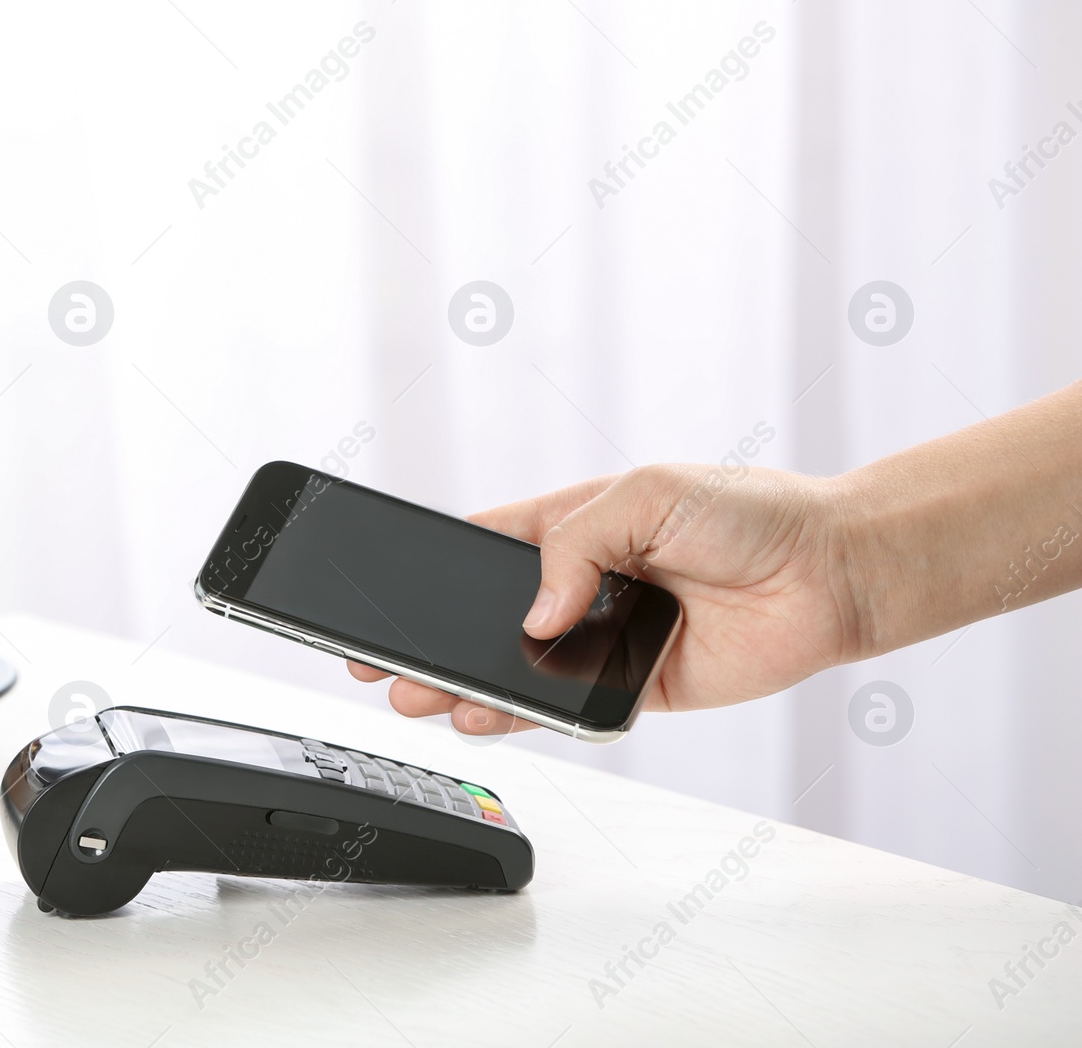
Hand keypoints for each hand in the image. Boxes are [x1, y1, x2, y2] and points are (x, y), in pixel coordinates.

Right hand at [347, 465, 864, 734]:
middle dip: (430, 638)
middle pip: (485, 616)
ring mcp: (602, 637)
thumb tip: (537, 613)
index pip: (480, 547)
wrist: (831, 574)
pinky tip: (482, 716)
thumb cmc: (749, 512)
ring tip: (413, 695)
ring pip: (516, 667)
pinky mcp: (632, 686)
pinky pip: (564, 706)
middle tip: (377, 660)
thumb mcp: (648, 493)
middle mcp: (580, 583)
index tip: (382, 586)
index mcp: (571, 524)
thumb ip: (579, 544)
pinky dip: (522, 716)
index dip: (428, 568)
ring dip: (464, 684)